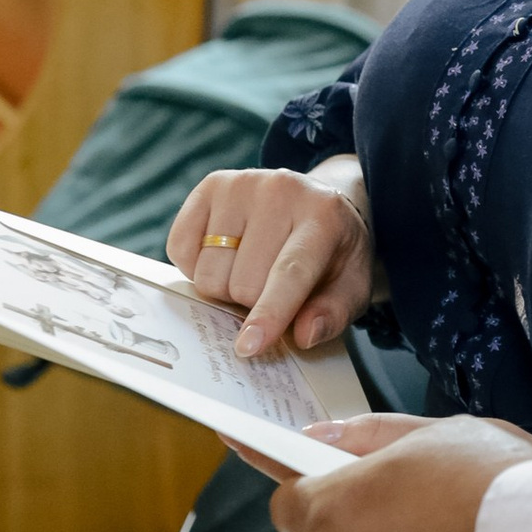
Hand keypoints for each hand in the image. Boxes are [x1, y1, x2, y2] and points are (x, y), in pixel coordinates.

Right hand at [169, 159, 376, 352]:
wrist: (318, 202)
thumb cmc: (332, 254)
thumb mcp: (352, 287)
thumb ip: (332, 315)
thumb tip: (304, 335)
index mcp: (323, 218)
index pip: (289, 272)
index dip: (268, 313)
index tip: (248, 346)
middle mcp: (280, 191)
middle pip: (242, 283)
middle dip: (250, 303)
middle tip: (268, 288)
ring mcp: (242, 184)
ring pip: (208, 272)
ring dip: (223, 287)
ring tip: (248, 268)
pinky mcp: (211, 185)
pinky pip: (179, 249)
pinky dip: (196, 266)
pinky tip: (224, 254)